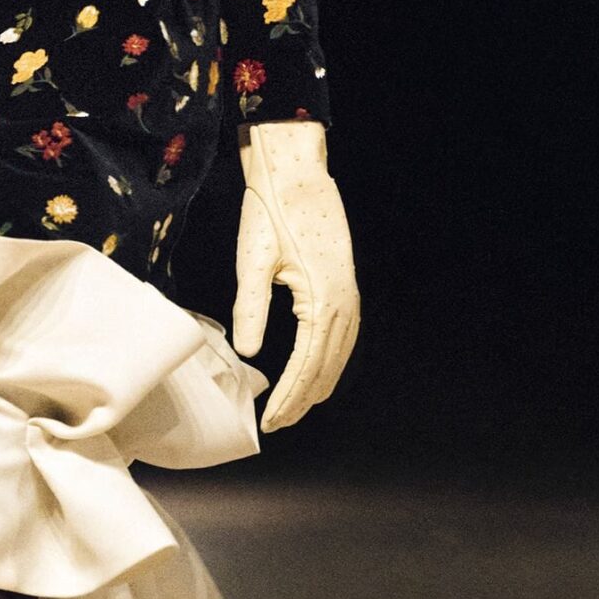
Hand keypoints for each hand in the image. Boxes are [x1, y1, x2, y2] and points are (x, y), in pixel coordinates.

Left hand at [231, 118, 359, 430]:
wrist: (297, 173)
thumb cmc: (270, 212)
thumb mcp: (252, 261)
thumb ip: (250, 308)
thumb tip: (249, 352)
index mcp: (322, 301)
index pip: (306, 367)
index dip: (288, 398)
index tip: (270, 422)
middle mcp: (344, 304)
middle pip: (326, 368)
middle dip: (302, 400)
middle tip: (277, 424)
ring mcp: (349, 295)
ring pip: (339, 356)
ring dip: (318, 385)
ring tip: (294, 408)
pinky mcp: (345, 286)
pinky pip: (343, 337)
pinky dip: (329, 362)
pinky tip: (315, 372)